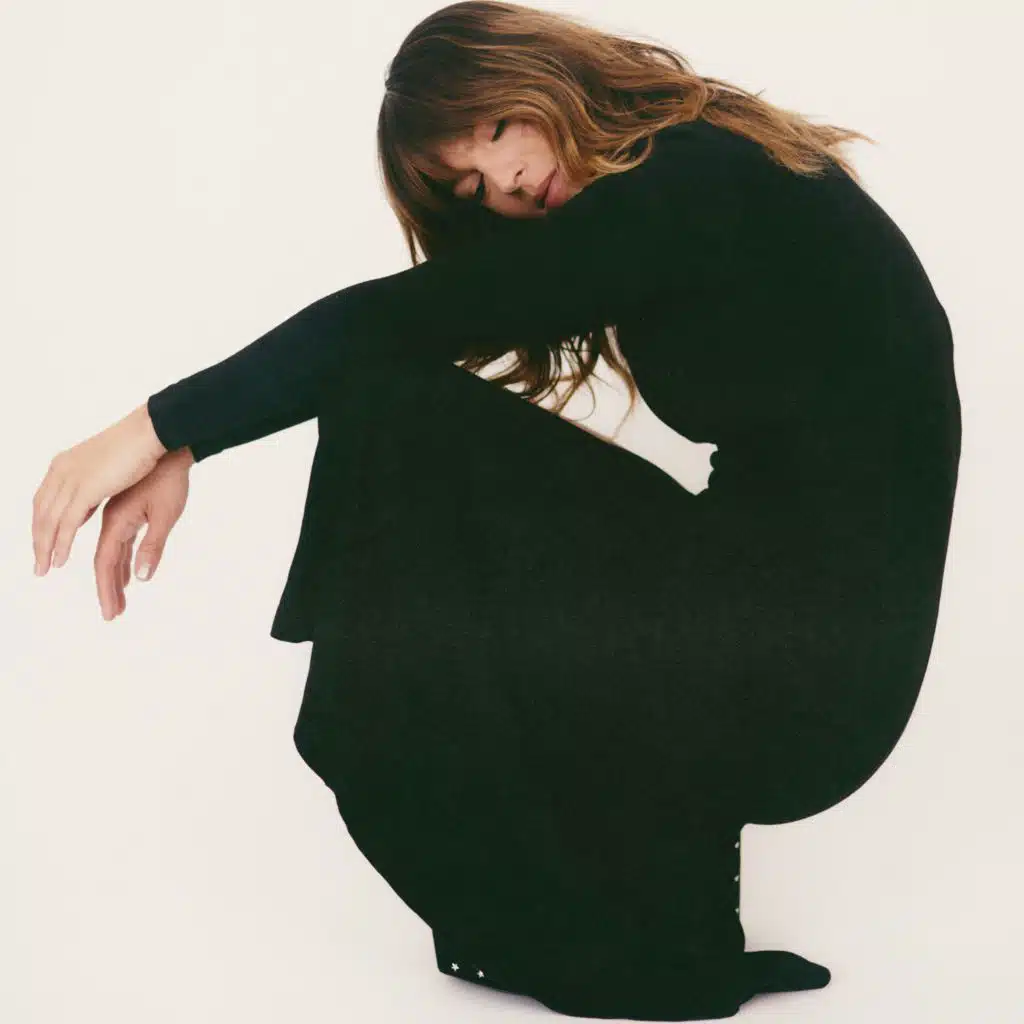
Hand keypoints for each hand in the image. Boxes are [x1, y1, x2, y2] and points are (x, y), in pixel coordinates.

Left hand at [32, 403, 168, 577]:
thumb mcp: (111, 466)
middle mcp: (63, 471)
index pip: (45, 499)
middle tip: (39, 564)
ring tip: (45, 568)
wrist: (154, 432)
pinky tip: (61, 558)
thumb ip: (97, 481)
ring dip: (45, 547)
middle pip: (41, 512)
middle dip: (39, 540)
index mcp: (67, 464)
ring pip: (50, 520)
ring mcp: (72, 479)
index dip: (42, 523)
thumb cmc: (143, 445)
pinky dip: (61, 543)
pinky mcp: (86, 488)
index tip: (44, 543)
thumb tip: (95, 490)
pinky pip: (67, 522)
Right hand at [93, 448, 192, 620]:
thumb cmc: (170, 479)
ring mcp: (115, 514)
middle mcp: (109, 519)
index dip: (106, 591)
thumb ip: (152, 546)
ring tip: (121, 601)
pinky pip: (117, 542)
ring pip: (109, 552)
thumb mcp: (165, 515)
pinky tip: (129, 575)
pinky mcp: (124, 510)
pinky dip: (122, 561)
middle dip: (108, 590)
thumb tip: (141, 578)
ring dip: (115, 577)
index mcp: (116, 522)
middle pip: (102, 562)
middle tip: (114, 615)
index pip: (105, 564)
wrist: (167, 447)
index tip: (111, 614)